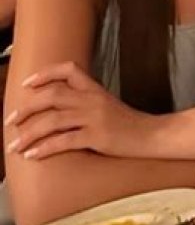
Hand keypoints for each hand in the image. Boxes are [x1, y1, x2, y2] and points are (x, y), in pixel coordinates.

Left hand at [5, 61, 161, 159]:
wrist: (151, 136)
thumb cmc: (128, 124)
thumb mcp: (107, 105)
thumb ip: (86, 101)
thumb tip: (59, 107)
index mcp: (95, 89)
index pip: (68, 70)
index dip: (45, 74)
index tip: (27, 84)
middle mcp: (92, 99)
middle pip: (53, 95)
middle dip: (27, 108)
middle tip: (11, 120)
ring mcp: (94, 117)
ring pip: (53, 120)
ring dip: (29, 133)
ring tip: (15, 145)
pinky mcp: (97, 136)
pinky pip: (64, 141)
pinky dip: (44, 148)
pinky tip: (32, 155)